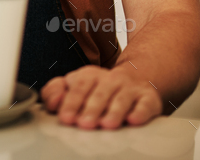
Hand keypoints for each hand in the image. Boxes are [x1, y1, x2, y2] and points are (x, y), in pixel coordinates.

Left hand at [40, 63, 162, 128]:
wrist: (136, 79)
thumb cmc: (99, 89)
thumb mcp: (75, 86)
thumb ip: (56, 92)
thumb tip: (52, 101)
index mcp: (89, 75)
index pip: (78, 86)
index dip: (71, 101)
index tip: (65, 117)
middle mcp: (110, 79)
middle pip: (99, 92)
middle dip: (91, 108)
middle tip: (84, 123)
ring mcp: (130, 88)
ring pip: (121, 97)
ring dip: (114, 111)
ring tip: (107, 124)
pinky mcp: (148, 98)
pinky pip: (145, 103)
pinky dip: (140, 112)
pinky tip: (134, 119)